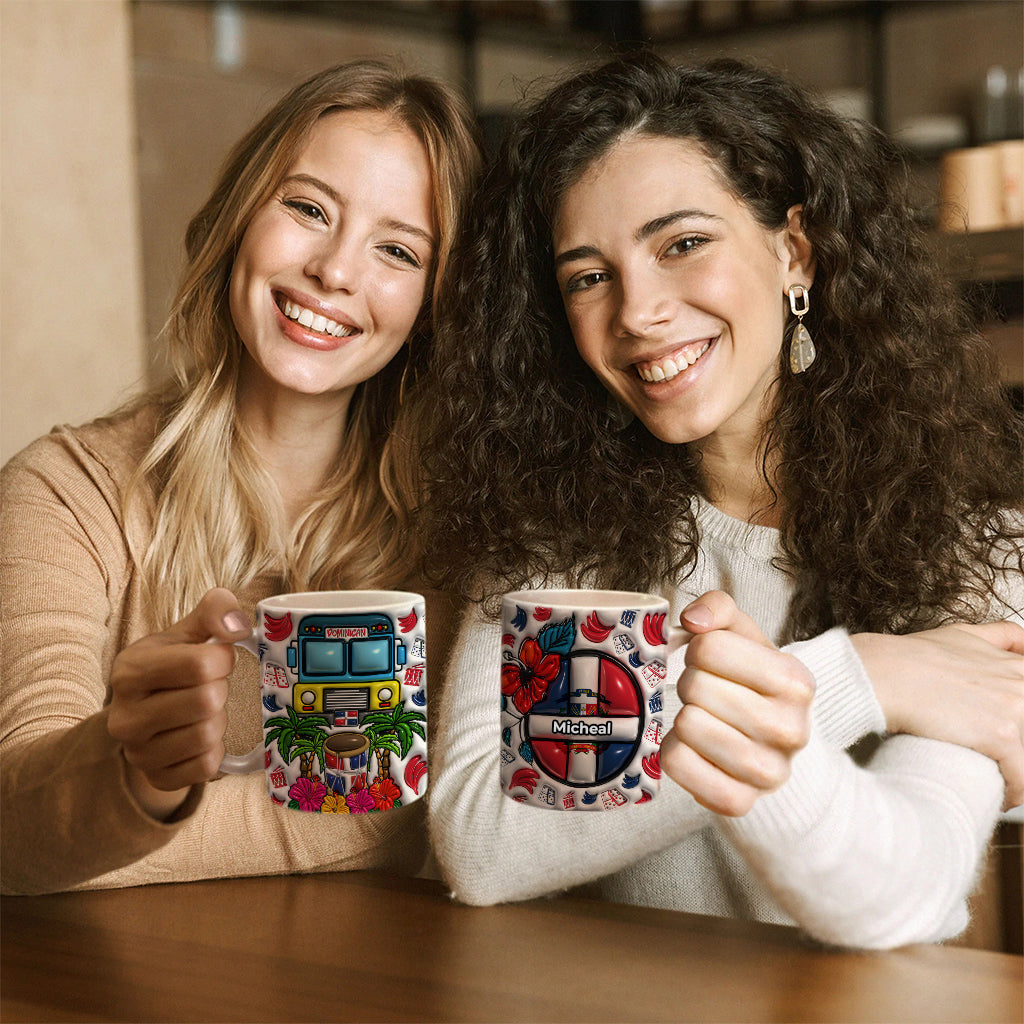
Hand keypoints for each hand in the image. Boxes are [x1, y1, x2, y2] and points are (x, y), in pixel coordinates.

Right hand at [107, 588, 250, 818]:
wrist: (145, 713)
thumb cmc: (172, 666)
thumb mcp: (187, 631)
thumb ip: (215, 611)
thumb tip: (238, 626)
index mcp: (129, 671)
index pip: (199, 664)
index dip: (223, 659)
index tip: (218, 659)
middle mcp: (125, 716)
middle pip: (206, 701)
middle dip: (220, 690)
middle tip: (209, 687)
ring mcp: (137, 753)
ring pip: (208, 736)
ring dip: (219, 720)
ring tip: (204, 711)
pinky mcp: (156, 778)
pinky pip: (207, 767)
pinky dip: (215, 750)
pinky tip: (201, 736)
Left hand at [660, 591, 814, 816]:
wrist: (771, 744)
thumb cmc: (749, 681)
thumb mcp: (743, 636)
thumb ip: (719, 608)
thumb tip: (693, 619)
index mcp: (796, 681)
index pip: (709, 647)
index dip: (698, 649)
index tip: (711, 661)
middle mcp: (791, 730)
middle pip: (694, 687)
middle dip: (690, 684)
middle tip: (705, 694)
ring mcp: (768, 773)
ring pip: (686, 726)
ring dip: (682, 718)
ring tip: (702, 719)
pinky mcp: (739, 802)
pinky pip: (676, 764)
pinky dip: (673, 752)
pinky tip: (694, 748)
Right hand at [852, 622, 1023, 809]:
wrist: (884, 673)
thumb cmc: (911, 657)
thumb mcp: (960, 634)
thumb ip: (999, 636)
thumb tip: (1022, 640)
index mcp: (1016, 666)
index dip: (1018, 721)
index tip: (1009, 734)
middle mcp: (1021, 684)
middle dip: (1018, 747)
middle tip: (1000, 758)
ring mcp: (1016, 709)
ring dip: (1018, 772)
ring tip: (1001, 782)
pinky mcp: (1002, 736)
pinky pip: (1022, 779)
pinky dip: (1014, 793)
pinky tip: (1000, 796)